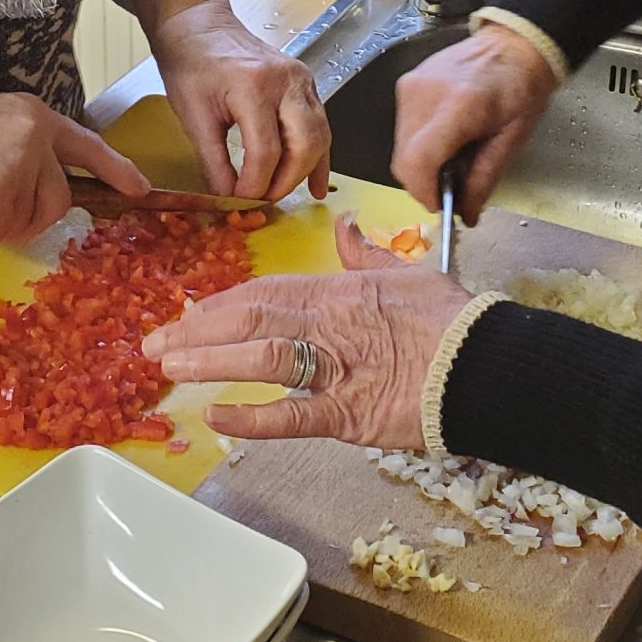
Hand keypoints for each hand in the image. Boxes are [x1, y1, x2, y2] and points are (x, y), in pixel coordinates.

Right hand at [0, 90, 148, 243]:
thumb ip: (22, 152)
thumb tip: (43, 193)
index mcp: (33, 114)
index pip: (87, 144)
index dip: (116, 169)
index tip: (140, 189)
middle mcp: (35, 136)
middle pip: (57, 201)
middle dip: (22, 213)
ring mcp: (18, 165)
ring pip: (27, 223)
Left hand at [143, 217, 471, 446]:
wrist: (487, 363)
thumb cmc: (453, 320)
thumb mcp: (407, 271)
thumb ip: (365, 254)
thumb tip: (343, 224)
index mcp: (339, 289)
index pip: (266, 290)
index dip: (222, 302)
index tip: (189, 311)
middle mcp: (330, 322)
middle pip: (251, 316)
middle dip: (197, 329)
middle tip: (154, 341)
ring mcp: (338, 366)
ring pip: (262, 354)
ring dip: (210, 360)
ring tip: (168, 367)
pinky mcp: (351, 411)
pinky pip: (293, 415)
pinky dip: (253, 416)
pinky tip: (217, 415)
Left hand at [147, 0, 330, 202]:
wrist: (200, 27)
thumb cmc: (191, 62)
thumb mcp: (193, 116)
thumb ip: (214, 162)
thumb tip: (229, 198)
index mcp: (253, 85)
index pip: (266, 150)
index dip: (255, 184)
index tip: (241, 201)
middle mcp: (286, 81)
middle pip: (303, 146)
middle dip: (285, 182)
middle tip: (262, 201)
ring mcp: (302, 81)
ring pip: (319, 138)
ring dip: (303, 172)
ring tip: (280, 193)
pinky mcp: (306, 86)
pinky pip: (321, 127)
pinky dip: (319, 158)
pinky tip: (315, 185)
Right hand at [390, 23, 558, 213]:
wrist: (513, 44)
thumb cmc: (521, 88)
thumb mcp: (512, 139)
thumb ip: (484, 179)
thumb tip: (465, 215)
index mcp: (458, 106)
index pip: (418, 162)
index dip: (425, 192)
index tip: (442, 203)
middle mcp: (425, 94)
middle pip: (403, 160)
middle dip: (423, 183)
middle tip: (450, 185)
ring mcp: (411, 86)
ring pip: (399, 147)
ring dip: (420, 163)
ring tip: (451, 156)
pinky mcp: (405, 84)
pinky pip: (402, 128)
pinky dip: (418, 143)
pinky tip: (444, 137)